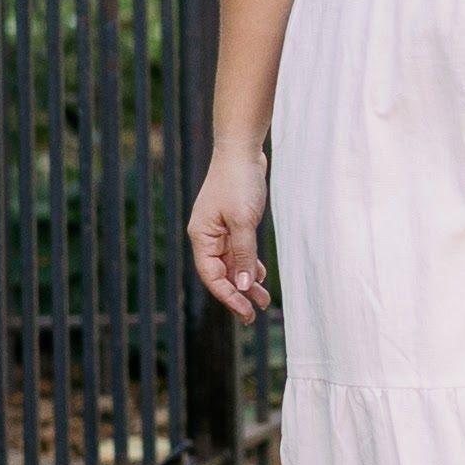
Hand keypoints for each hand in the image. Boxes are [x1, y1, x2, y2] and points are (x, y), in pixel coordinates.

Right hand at [188, 138, 274, 322]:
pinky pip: (238, 250)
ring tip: (263, 300)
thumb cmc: (239, 181)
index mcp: (201, 236)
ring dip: (245, 281)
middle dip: (238, 294)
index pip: (212, 275)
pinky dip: (248, 264)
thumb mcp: (243, 221)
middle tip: (254, 315)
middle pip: (221, 273)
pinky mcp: (233, 222)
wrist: (242, 149)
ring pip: (231, 263)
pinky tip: (258, 276)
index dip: (228, 297)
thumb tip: (242, 285)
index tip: (246, 312)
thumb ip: (243, 253)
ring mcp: (219, 229)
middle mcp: (207, 236)